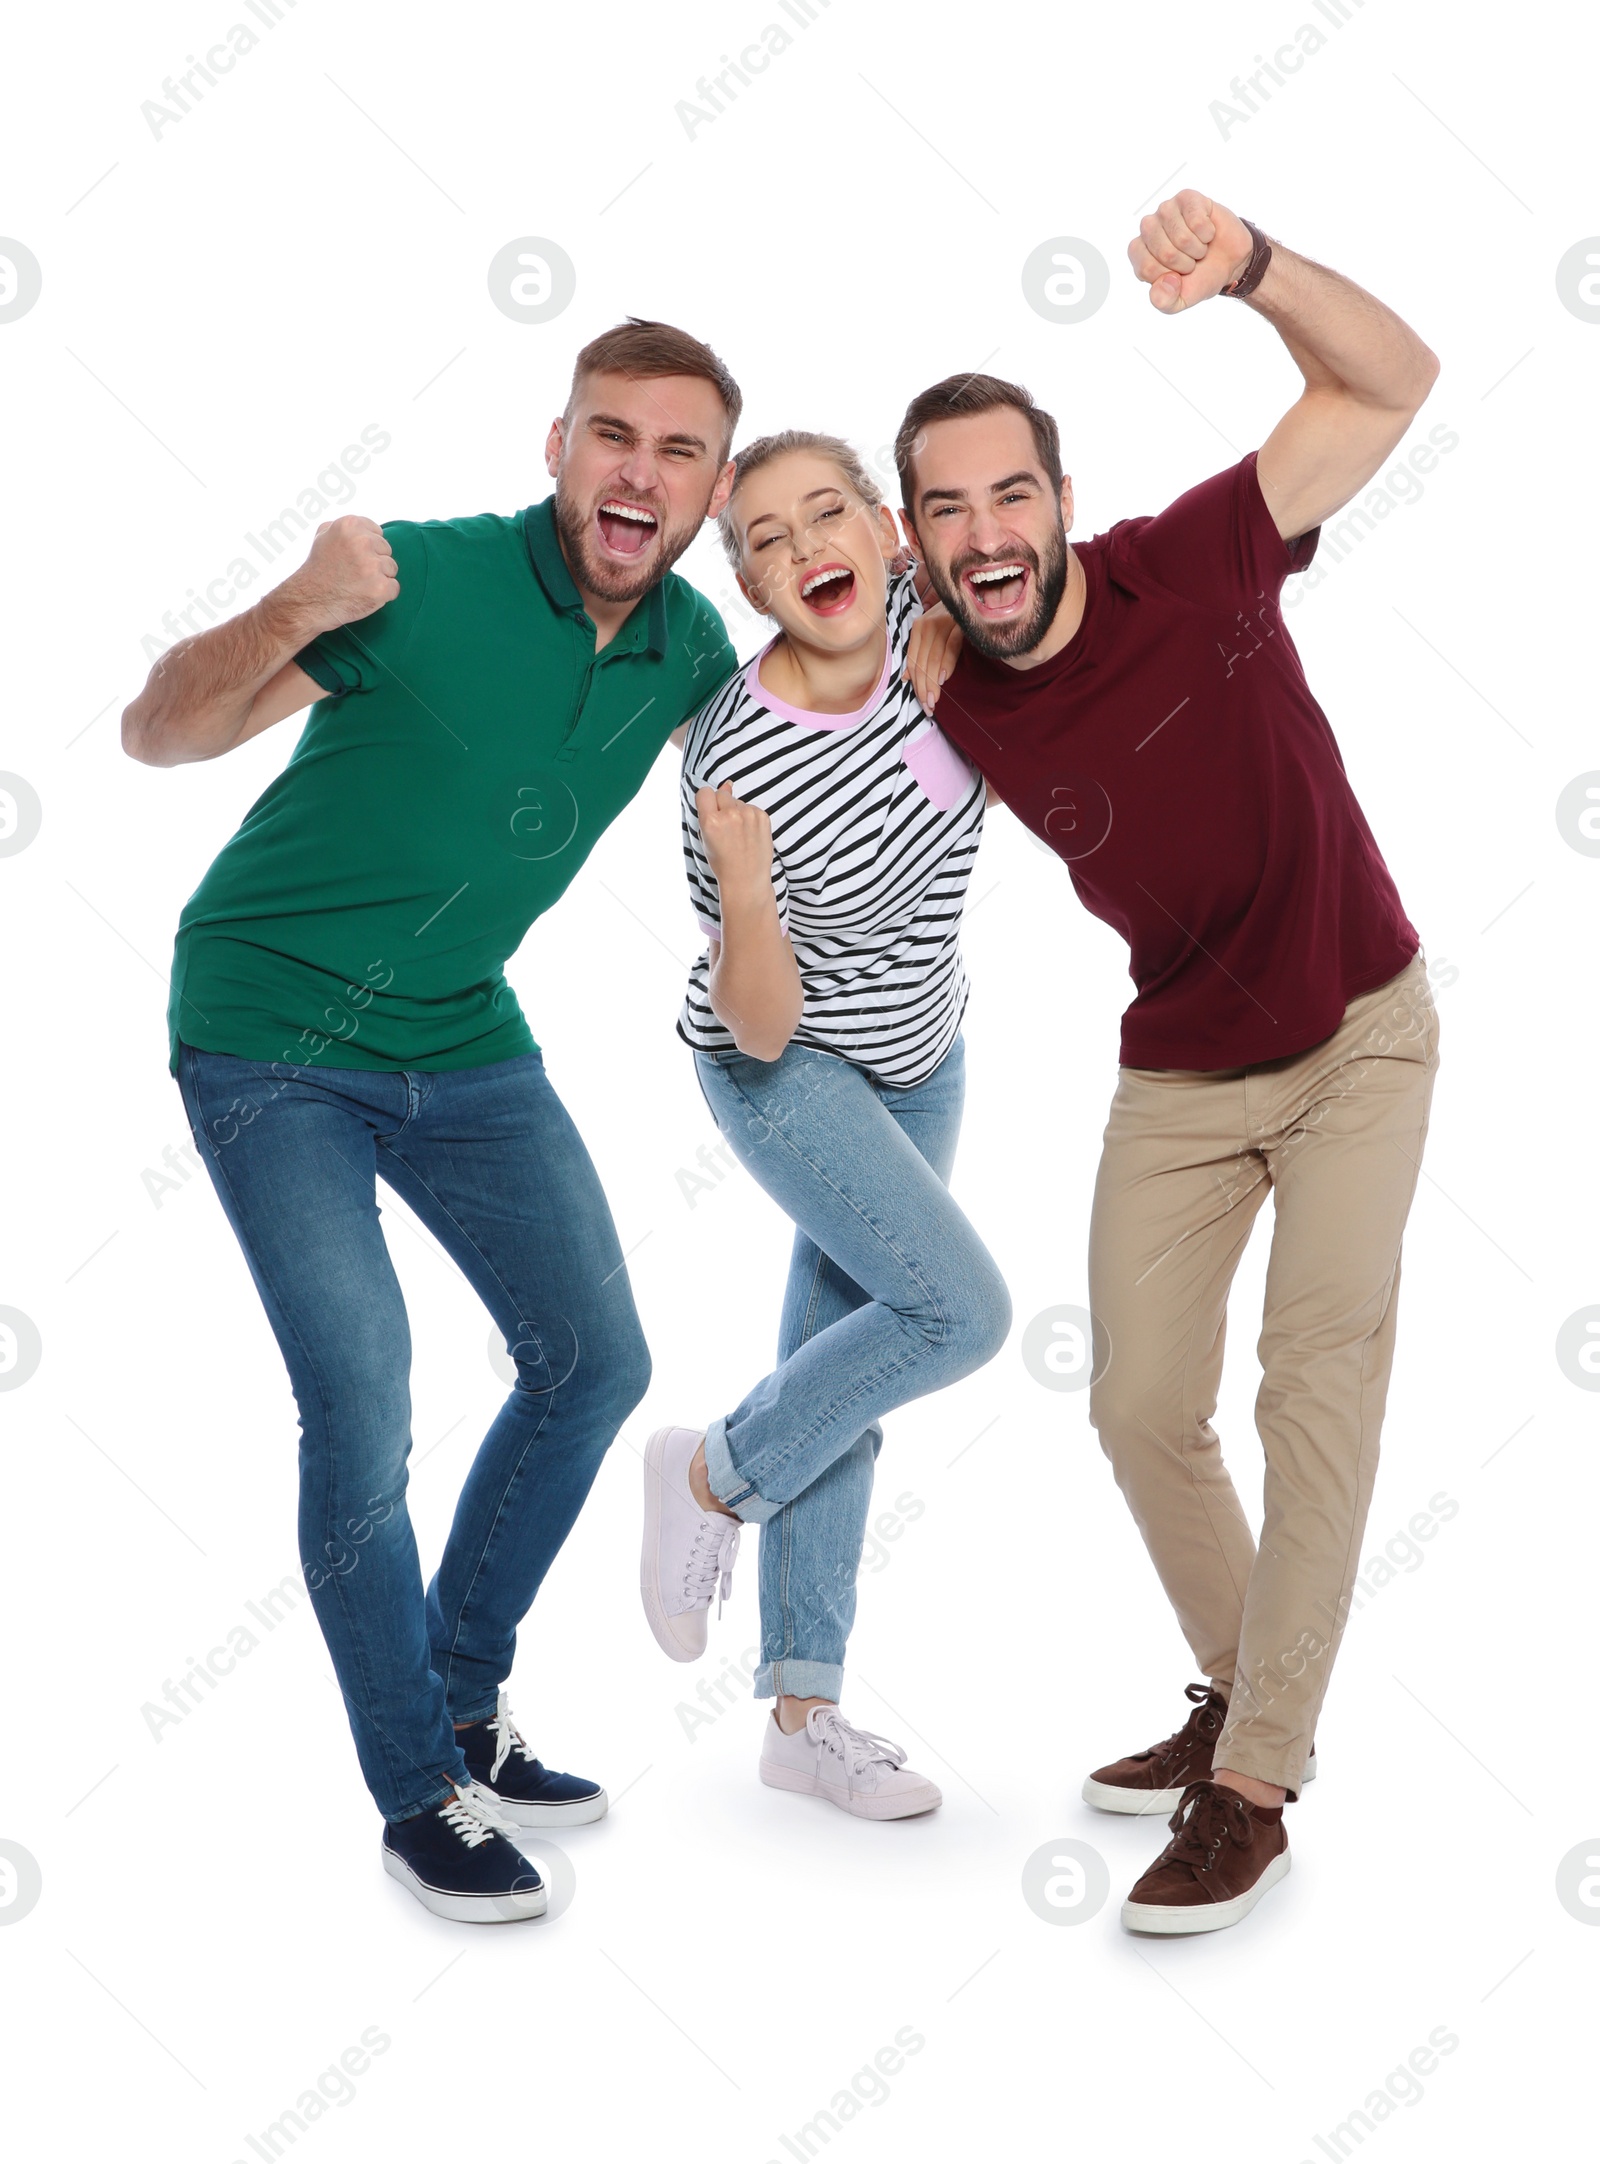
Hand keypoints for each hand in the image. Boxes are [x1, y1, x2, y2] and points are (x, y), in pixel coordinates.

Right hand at [287, 515, 399, 632]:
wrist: (308, 601)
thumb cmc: (317, 569)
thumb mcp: (323, 536)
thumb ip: (345, 527)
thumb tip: (366, 527)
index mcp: (349, 525)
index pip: (378, 533)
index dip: (367, 548)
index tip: (352, 558)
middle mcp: (362, 542)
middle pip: (386, 550)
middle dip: (374, 562)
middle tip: (353, 573)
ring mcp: (372, 566)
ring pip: (391, 569)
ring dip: (379, 578)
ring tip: (357, 584)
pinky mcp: (380, 588)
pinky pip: (394, 587)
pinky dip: (383, 595)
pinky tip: (364, 595)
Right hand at [698, 781, 773, 898]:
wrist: (746, 879)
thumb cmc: (723, 862)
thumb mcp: (707, 838)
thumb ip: (712, 810)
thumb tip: (728, 784)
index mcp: (710, 821)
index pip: (704, 792)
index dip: (706, 801)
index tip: (709, 811)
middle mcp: (730, 815)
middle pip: (722, 794)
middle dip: (722, 806)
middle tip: (725, 828)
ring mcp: (748, 815)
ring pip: (738, 801)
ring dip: (737, 812)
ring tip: (738, 835)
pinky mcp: (763, 817)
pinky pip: (751, 808)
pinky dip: (749, 818)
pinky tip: (749, 835)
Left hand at [906, 603, 963, 711]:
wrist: (972, 595)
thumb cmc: (952, 618)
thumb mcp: (933, 634)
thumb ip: (920, 654)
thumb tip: (906, 678)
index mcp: (918, 628)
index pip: (914, 661)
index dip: (916, 684)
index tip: (923, 703)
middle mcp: (927, 625)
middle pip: (922, 663)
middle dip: (924, 688)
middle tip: (929, 707)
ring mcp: (943, 623)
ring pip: (933, 658)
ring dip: (933, 682)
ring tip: (935, 700)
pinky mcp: (959, 623)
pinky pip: (950, 646)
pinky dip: (947, 663)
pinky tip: (944, 679)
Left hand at [1128, 191, 1255, 313]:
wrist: (1229, 262)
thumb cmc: (1199, 278)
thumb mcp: (1180, 300)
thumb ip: (1164, 301)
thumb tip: (1164, 282)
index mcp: (1139, 254)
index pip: (1146, 267)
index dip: (1168, 276)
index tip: (1178, 276)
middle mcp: (1148, 229)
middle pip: (1164, 251)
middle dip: (1185, 263)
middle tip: (1191, 261)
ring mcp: (1166, 210)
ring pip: (1181, 236)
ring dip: (1197, 248)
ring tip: (1199, 247)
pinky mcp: (1187, 198)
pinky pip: (1197, 220)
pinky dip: (1207, 233)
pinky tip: (1207, 233)